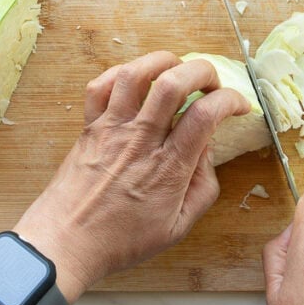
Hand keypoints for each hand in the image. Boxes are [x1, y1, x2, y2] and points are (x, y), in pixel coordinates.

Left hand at [15, 51, 250, 302]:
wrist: (65, 243)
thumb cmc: (121, 241)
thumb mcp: (177, 228)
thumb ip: (202, 188)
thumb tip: (208, 150)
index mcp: (168, 168)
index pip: (205, 115)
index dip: (230, 100)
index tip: (238, 105)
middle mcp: (140, 140)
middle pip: (173, 82)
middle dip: (202, 70)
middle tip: (211, 82)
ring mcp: (111, 129)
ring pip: (135, 74)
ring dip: (162, 61)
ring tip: (176, 69)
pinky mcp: (89, 127)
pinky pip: (99, 86)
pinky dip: (120, 74)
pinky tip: (135, 82)